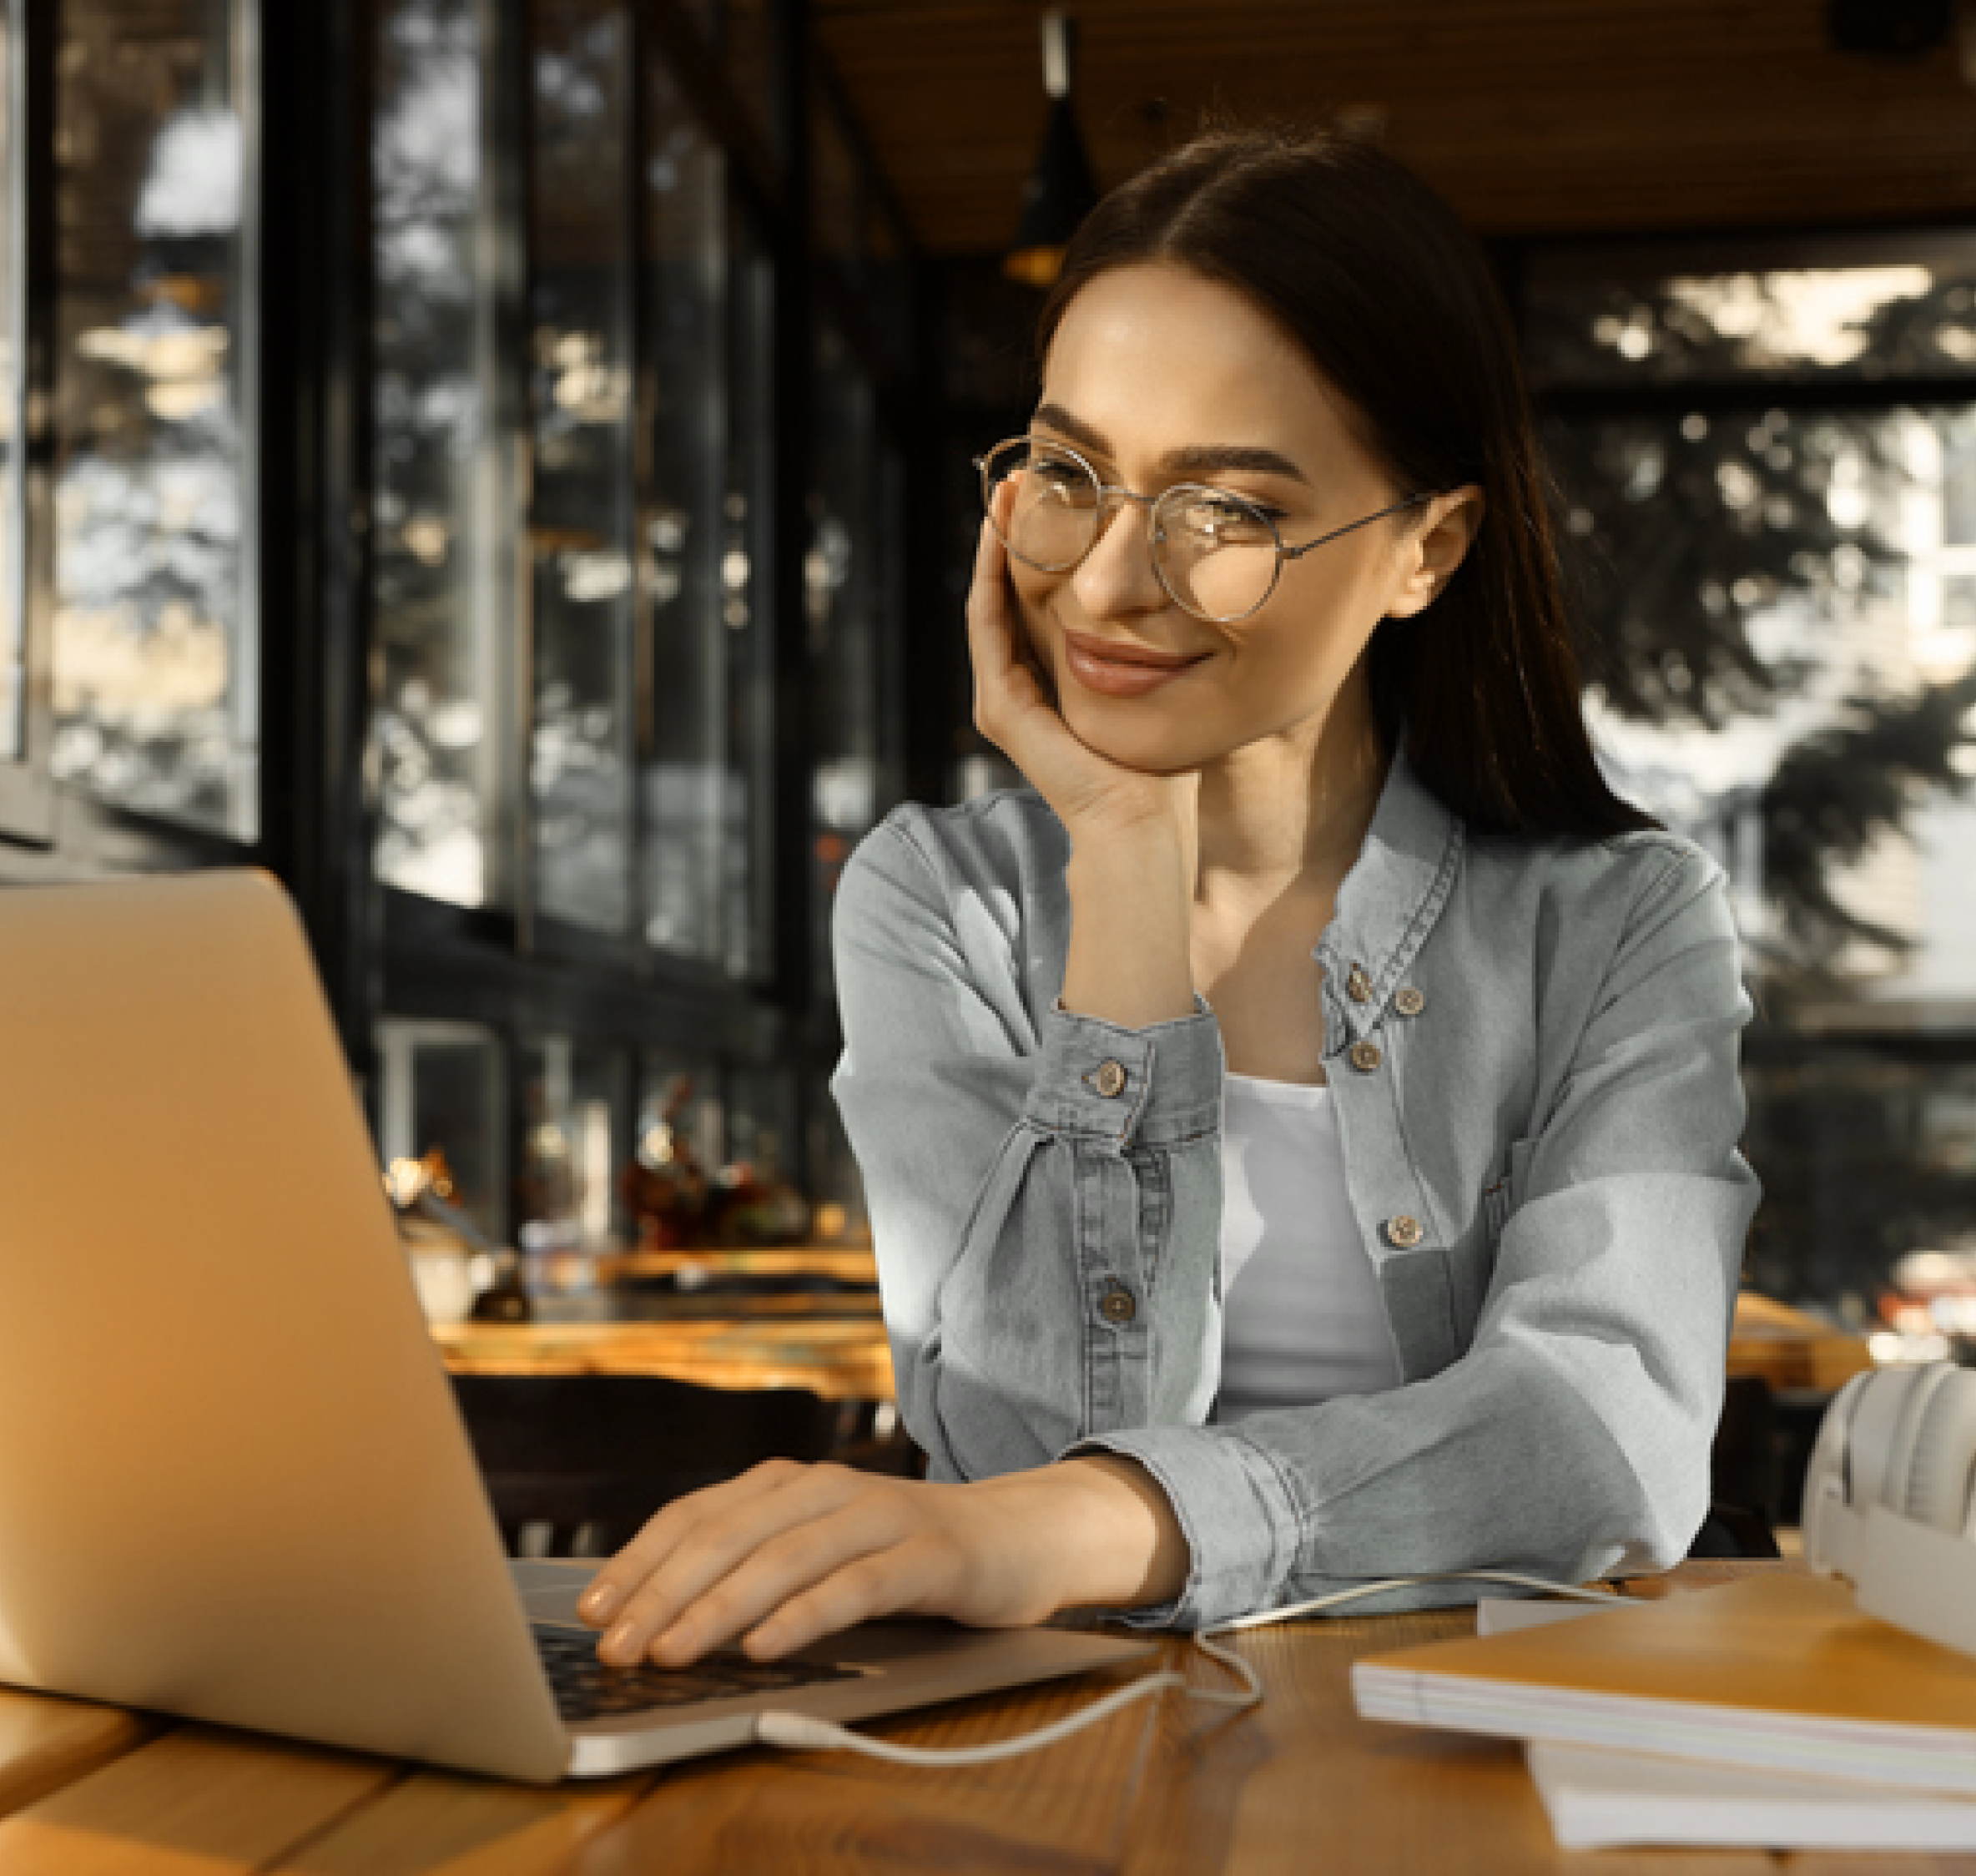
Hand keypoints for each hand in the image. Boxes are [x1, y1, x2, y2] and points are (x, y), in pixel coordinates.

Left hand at [576, 1455, 1188, 1666]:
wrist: (1018, 1537)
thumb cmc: (901, 1555)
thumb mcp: (817, 1552)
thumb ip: (752, 1567)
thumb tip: (653, 1615)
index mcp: (789, 1483)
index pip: (697, 1514)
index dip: (639, 1559)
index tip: (589, 1609)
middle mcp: (826, 1487)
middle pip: (728, 1536)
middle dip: (663, 1592)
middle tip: (616, 1646)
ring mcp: (877, 1517)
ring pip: (782, 1559)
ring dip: (718, 1608)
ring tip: (670, 1652)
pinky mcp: (925, 1556)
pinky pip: (854, 1586)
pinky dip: (803, 1616)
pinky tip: (764, 1647)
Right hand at [968, 519, 1199, 868]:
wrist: (1142, 821)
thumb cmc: (1161, 765)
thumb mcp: (1152, 682)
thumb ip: (1146, 644)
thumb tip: (1176, 589)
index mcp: (1050, 681)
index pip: (1035, 601)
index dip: (1039, 547)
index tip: (1056, 494)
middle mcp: (1018, 688)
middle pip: (1006, 594)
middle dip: (1011, 534)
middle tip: (1020, 475)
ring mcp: (1002, 699)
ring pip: (989, 603)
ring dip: (994, 546)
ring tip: (1005, 492)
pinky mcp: (999, 709)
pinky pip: (988, 628)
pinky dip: (989, 580)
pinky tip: (998, 538)